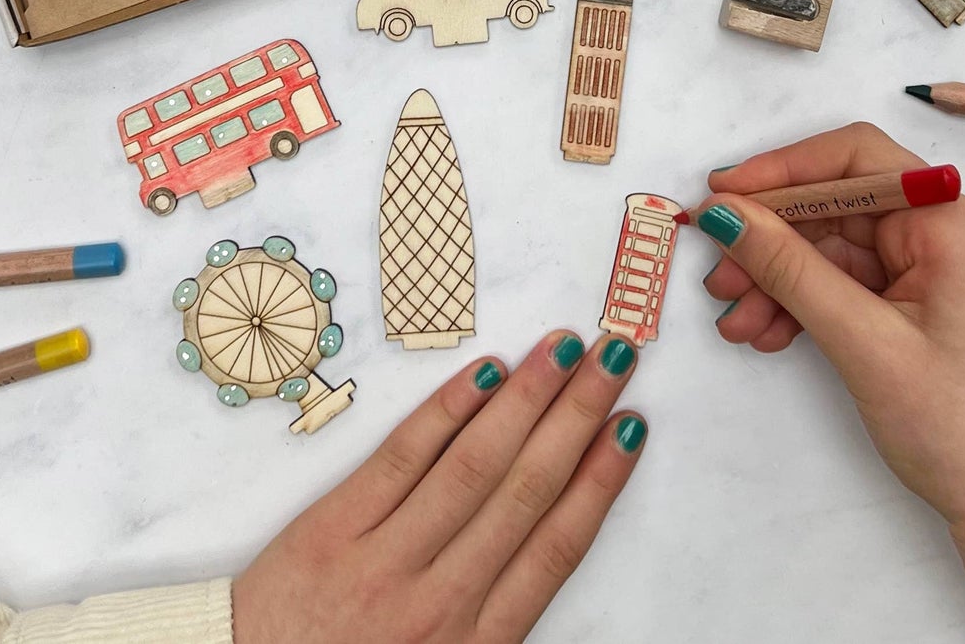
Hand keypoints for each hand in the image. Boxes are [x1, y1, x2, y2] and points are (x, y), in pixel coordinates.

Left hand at [232, 331, 645, 643]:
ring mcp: (384, 560)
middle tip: (615, 357)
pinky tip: (483, 372)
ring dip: (527, 399)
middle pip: (526, 490)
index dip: (600, 480)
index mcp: (477, 643)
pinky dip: (446, 412)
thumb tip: (555, 531)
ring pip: (473, 466)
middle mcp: (440, 601)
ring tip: (564, 349)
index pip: (557, 546)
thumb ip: (494, 611)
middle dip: (578, 416)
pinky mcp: (333, 528)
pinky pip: (401, 459)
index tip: (631, 426)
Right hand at [687, 123, 964, 643]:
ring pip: (844, 254)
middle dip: (772, 242)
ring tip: (737, 324)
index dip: (779, 170)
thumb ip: (790, 268)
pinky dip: (814, 307)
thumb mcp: (865, 344)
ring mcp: (950, 274)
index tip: (718, 198)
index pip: (855, 159)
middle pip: (842, 209)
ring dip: (784, 282)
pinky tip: (772, 336)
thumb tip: (725, 213)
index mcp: (956, 222)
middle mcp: (957, 234)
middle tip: (717, 280)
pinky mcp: (940, 312)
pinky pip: (862, 289)